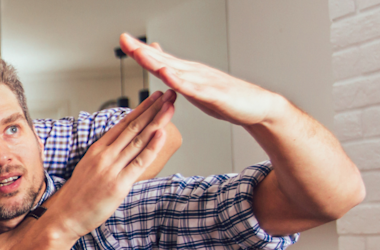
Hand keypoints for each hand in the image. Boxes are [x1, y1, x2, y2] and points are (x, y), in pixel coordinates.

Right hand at [39, 89, 176, 237]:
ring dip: (157, 121)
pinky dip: (151, 147)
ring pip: (138, 139)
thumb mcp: (90, 168)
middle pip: (134, 127)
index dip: (141, 109)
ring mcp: (112, 168)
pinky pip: (139, 162)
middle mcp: (105, 155)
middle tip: (168, 95)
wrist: (65, 215)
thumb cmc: (78, 195)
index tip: (155, 98)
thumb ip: (107, 157)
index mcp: (98, 149)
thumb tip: (123, 150)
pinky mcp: (119, 183)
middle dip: (153, 109)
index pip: (123, 124)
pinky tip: (161, 134)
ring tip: (170, 107)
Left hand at [119, 33, 284, 126]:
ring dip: (156, 62)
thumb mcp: (195, 84)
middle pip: (163, 60)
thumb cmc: (225, 98)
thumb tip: (160, 62)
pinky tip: (167, 74)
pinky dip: (179, 81)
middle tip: (124, 39)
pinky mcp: (213, 94)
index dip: (140, 50)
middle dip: (142, 50)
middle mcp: (193, 73)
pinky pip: (193, 88)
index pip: (159, 59)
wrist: (257, 107)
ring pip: (175, 71)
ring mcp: (203, 82)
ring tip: (140, 53)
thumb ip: (177, 74)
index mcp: (186, 73)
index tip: (122, 40)